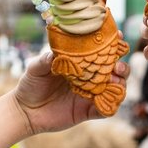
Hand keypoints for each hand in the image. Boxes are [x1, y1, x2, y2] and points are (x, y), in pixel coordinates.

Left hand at [13, 47, 129, 134]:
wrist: (25, 111)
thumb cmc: (31, 84)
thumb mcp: (35, 68)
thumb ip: (45, 59)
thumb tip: (55, 53)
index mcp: (81, 62)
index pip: (101, 51)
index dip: (113, 44)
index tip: (118, 37)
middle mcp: (89, 77)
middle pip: (115, 69)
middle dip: (122, 65)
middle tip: (116, 65)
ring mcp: (91, 94)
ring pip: (115, 88)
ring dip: (120, 83)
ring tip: (114, 80)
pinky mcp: (88, 111)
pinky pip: (106, 109)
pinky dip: (111, 104)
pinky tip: (107, 99)